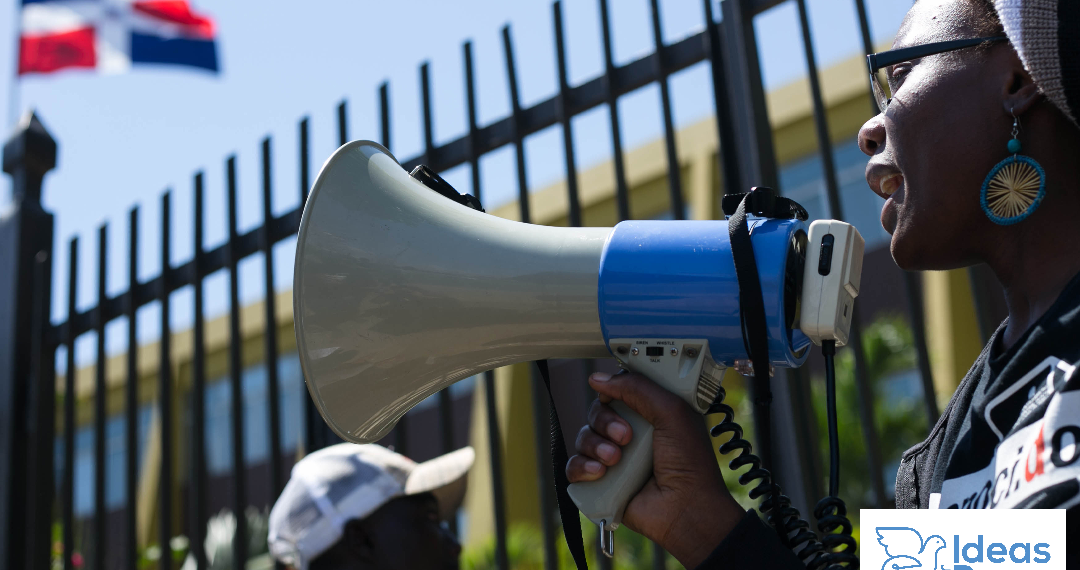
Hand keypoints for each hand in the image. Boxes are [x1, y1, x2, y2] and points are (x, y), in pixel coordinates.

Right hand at [565, 371, 745, 567]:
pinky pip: (574, 465)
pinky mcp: (601, 481)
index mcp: (649, 413)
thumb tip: (600, 378)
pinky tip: (600, 473)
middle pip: (597, 412)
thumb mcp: (671, 412)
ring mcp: (614, 458)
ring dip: (595, 445)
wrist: (685, 508)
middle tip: (625, 436)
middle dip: (605, 421)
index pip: (617, 391)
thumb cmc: (689, 463)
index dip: (612, 390)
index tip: (613, 395)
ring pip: (584, 437)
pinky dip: (582, 466)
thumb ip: (637, 388)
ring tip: (615, 459)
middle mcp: (630, 433)